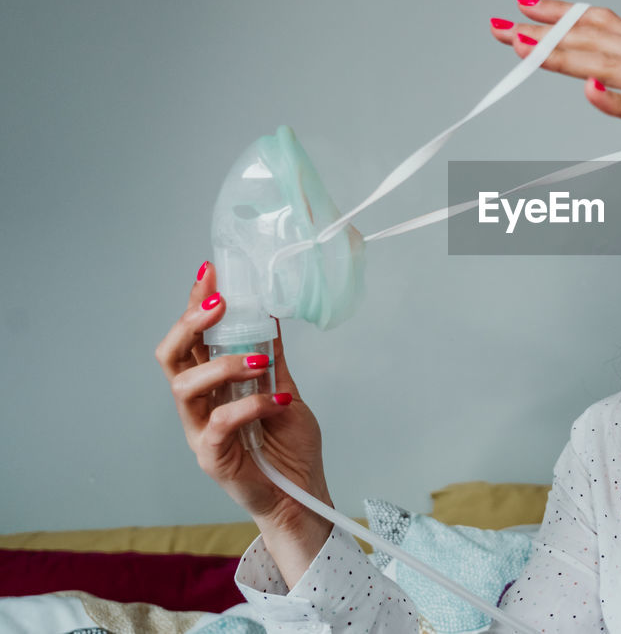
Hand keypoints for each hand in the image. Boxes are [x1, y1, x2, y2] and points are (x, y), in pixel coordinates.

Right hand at [155, 262, 333, 541]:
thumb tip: (270, 313)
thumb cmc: (289, 448)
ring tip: (260, 360)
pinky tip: (278, 400)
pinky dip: (250, 404)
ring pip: (186, 386)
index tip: (211, 271)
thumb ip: (273, 358)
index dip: (195, 303)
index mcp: (212, 385)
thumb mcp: (286, 391)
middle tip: (221, 303)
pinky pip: (220, 423)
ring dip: (223, 364)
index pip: (193, 337)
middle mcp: (198, 405)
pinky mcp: (211, 457)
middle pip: (171, 356)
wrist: (302, 495)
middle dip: (190, 323)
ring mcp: (200, 431)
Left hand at [490, 0, 620, 170]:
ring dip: (564, 56)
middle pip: (596, 41)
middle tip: (503, 22)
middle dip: (546, 33)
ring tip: (524, 45)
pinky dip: (616, 100)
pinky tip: (587, 92)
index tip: (532, 10)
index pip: (607, 32)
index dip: (567, 20)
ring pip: (610, 66)